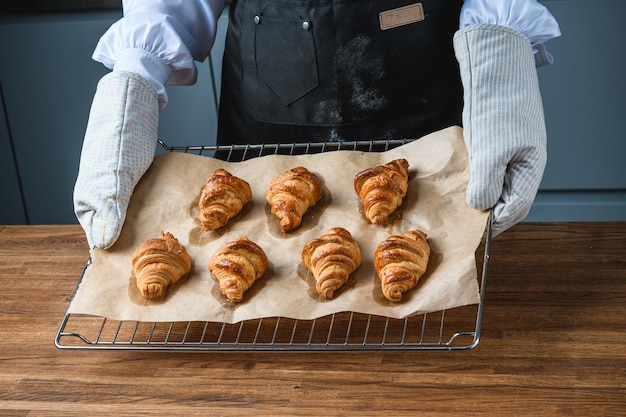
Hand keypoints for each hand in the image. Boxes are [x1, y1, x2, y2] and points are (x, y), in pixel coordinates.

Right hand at [74, 71, 158, 248]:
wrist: (134, 98)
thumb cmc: (120, 134)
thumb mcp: (116, 177)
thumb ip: (109, 210)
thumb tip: (102, 245)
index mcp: (88, 199)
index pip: (99, 237)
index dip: (118, 251)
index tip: (137, 264)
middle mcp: (100, 195)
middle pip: (116, 227)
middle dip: (135, 238)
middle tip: (156, 250)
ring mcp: (116, 184)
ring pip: (131, 213)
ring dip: (146, 222)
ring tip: (164, 234)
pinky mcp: (131, 174)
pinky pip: (141, 197)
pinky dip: (152, 205)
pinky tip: (167, 211)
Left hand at [454, 24, 546, 235]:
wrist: (495, 71)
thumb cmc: (499, 108)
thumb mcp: (492, 149)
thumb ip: (487, 181)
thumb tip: (480, 206)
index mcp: (530, 169)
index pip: (515, 208)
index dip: (495, 223)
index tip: (473, 232)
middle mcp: (522, 165)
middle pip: (506, 200)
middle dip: (486, 213)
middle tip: (462, 221)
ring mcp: (509, 155)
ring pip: (495, 186)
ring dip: (479, 196)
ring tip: (457, 205)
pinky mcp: (494, 146)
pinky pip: (486, 171)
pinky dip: (474, 180)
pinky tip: (459, 183)